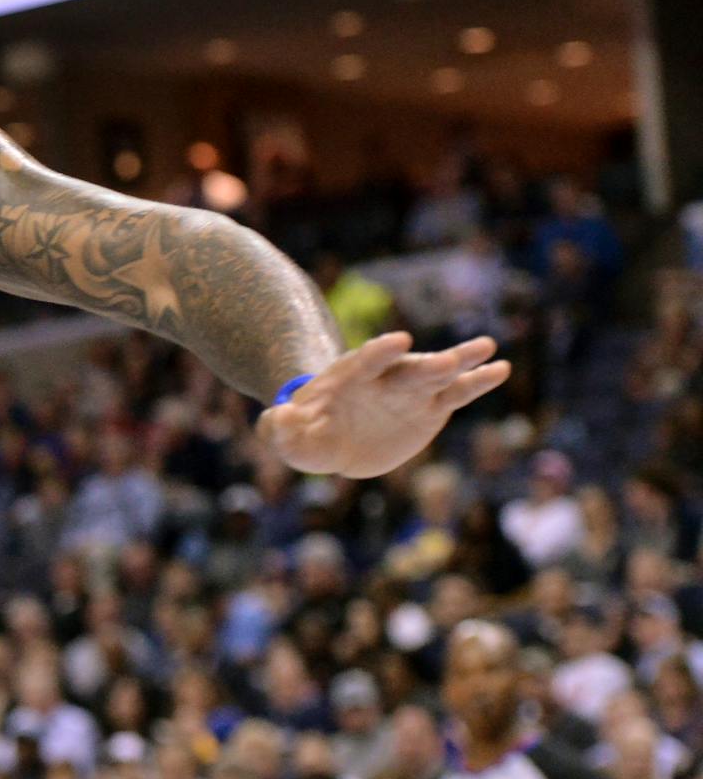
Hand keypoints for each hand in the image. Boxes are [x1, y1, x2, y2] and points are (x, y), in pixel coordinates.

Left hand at [259, 331, 511, 478]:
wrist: (334, 437)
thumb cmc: (308, 435)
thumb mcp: (289, 437)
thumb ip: (279, 429)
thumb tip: (277, 417)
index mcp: (349, 379)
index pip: (365, 362)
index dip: (380, 352)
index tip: (399, 340)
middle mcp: (385, 379)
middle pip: (407, 369)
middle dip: (425, 365)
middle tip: (447, 360)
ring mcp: (411, 391)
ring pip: (439, 374)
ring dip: (460, 362)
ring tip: (487, 348)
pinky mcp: (432, 407)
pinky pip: (458, 393)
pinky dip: (478, 381)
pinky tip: (501, 368)